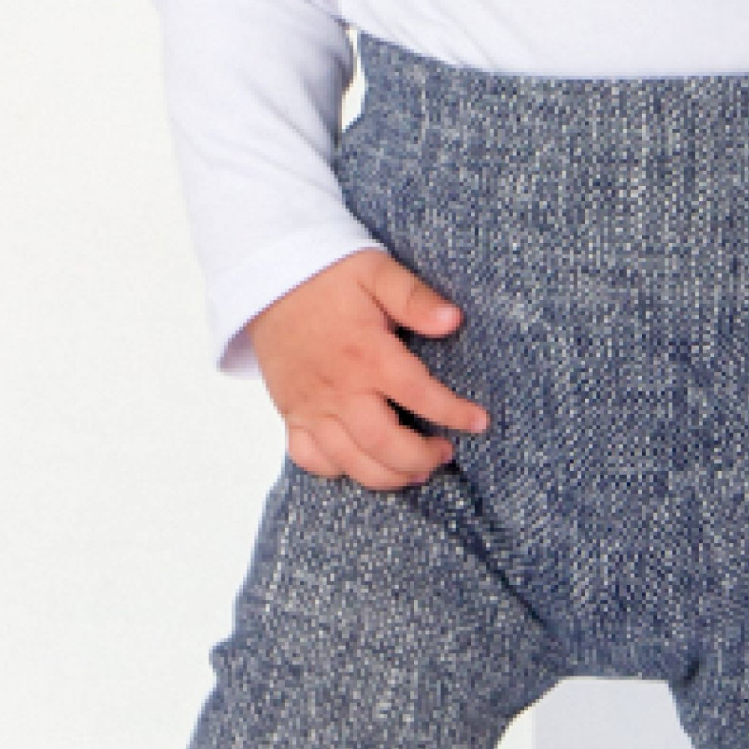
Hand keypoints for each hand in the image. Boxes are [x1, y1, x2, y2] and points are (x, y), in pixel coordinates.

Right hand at [249, 248, 490, 491]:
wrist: (270, 281)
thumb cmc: (329, 276)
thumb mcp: (378, 271)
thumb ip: (415, 298)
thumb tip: (453, 319)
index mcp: (366, 354)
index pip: (419, 395)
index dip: (454, 414)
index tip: (479, 422)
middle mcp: (338, 388)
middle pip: (384, 445)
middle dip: (421, 459)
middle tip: (444, 453)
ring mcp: (311, 406)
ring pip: (350, 462)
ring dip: (388, 476)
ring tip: (416, 471)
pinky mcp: (292, 414)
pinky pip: (310, 458)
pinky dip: (338, 471)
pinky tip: (363, 463)